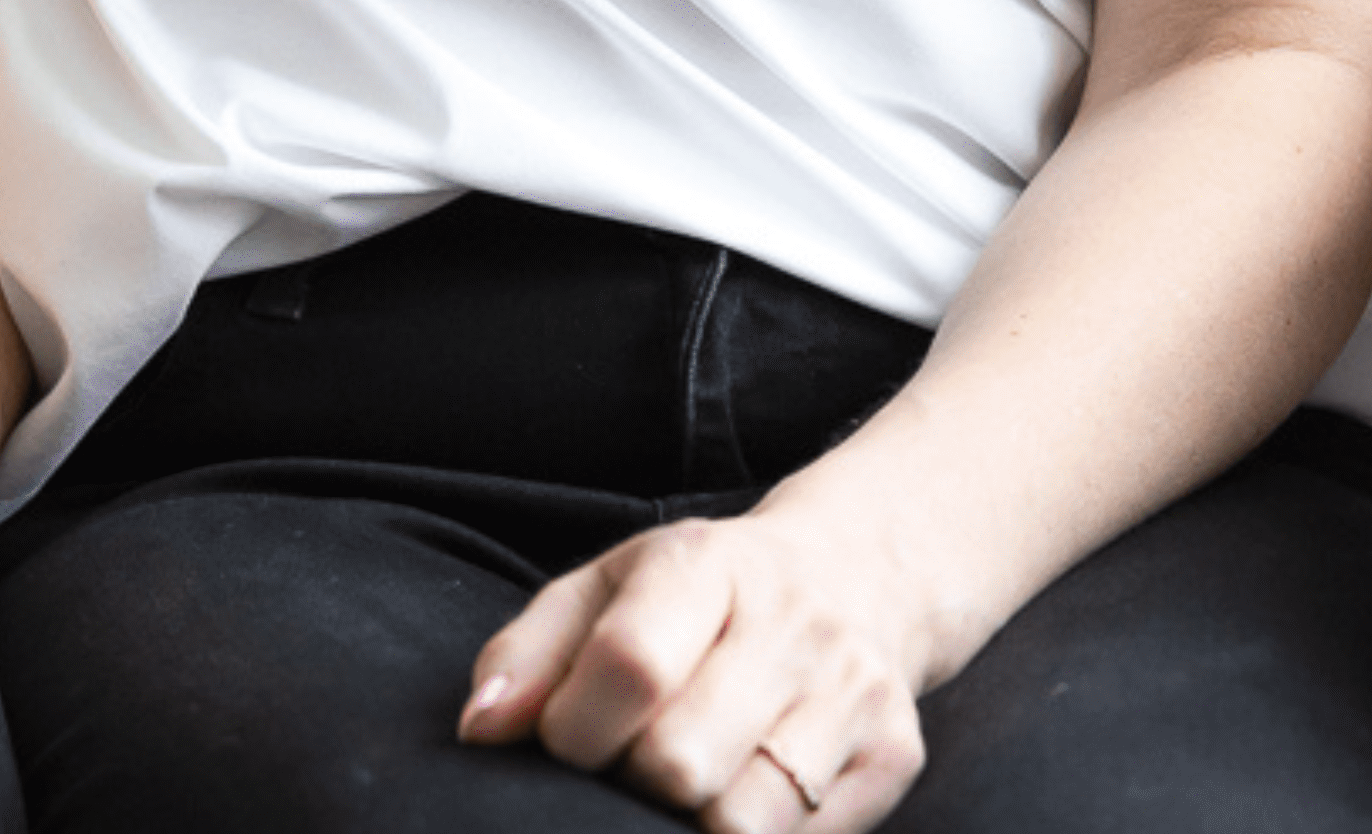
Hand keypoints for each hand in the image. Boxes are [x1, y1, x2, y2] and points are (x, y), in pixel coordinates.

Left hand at [460, 500, 929, 830]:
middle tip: (631, 763)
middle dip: (633, 783)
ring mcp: (851, 694)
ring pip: (741, 823)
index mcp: (707, 564)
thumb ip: (529, 652)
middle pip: (681, 762)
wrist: (856, 576)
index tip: (565, 740)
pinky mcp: (893, 759)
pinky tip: (736, 797)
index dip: (577, 729)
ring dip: (690, 823)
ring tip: (685, 783)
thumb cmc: (701, 595)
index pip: (630, 664)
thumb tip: (478, 729)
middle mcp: (791, 623)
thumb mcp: (606, 588)